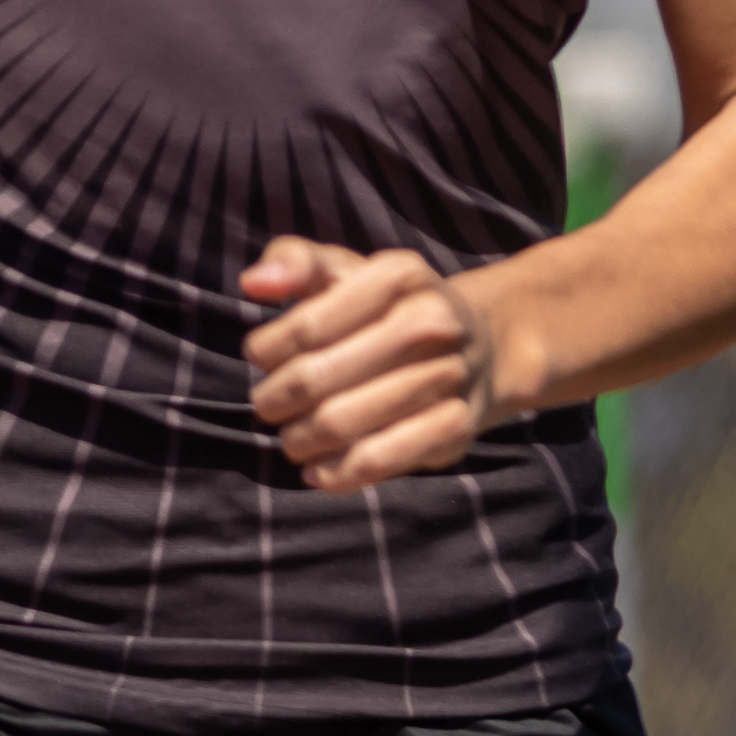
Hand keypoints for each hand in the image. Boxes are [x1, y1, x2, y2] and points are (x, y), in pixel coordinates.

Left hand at [241, 237, 495, 492]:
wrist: (482, 344)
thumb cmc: (392, 306)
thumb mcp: (350, 270)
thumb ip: (297, 262)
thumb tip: (253, 283)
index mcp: (399, 275)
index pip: (307, 324)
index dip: (268, 348)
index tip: (257, 357)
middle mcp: (429, 322)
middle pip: (319, 377)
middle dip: (277, 399)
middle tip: (266, 405)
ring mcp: (447, 377)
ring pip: (343, 423)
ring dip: (300, 439)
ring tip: (290, 438)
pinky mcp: (454, 427)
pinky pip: (379, 461)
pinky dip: (336, 474)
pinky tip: (317, 470)